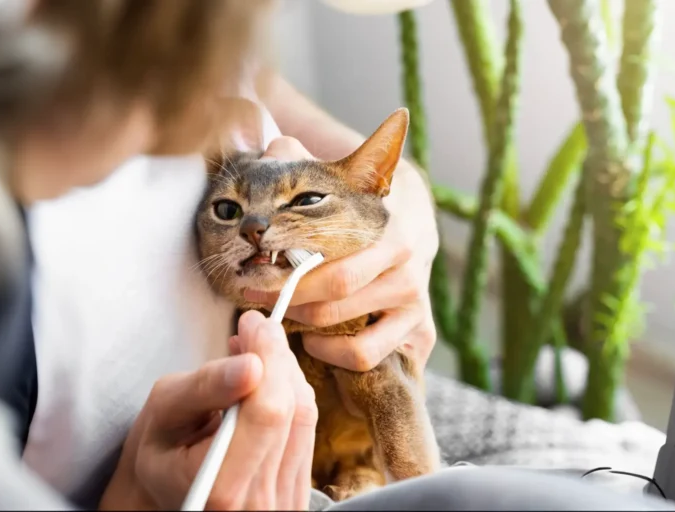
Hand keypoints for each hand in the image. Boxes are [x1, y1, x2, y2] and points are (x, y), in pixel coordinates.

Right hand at [99, 311, 316, 510]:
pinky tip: (269, 379)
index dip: (268, 358)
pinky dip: (292, 394)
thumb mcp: (164, 413)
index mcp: (219, 490)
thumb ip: (205, 387)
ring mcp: (284, 504)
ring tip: (257, 351)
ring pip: (306, 417)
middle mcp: (258, 506)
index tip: (253, 323)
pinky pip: (308, 430)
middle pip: (292, 411)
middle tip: (256, 327)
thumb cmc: (163, 449)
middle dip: (277, 358)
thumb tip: (252, 364)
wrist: (173, 488)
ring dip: (286, 372)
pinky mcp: (297, 493)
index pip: (268, 413)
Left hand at [245, 136, 437, 371]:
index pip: (335, 267)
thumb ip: (303, 164)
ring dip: (308, 331)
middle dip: (287, 301)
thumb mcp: (337, 182)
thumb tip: (275, 146)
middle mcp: (409, 273)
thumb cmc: (361, 208)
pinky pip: (369, 359)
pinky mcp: (419, 334)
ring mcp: (416, 307)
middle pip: (335, 301)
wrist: (413, 223)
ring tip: (285, 316)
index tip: (255, 271)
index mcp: (393, 235)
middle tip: (256, 294)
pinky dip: (335, 355)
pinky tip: (315, 340)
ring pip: (354, 339)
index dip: (289, 277)